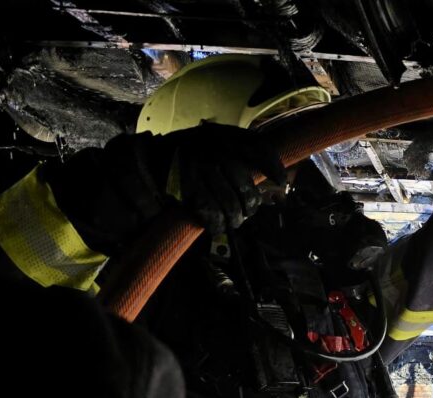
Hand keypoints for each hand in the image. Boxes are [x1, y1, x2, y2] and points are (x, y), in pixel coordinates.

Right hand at [158, 124, 287, 232]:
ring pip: (231, 205)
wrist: (151, 157)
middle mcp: (213, 151)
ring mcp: (200, 171)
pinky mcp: (187, 190)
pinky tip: (217, 225)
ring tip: (235, 219)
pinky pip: (210, 215)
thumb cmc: (190, 149)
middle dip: (251, 204)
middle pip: (246, 187)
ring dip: (236, 218)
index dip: (274, 168)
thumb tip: (273, 173)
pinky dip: (217, 225)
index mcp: (223, 136)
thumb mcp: (215, 136)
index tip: (281, 182)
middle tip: (248, 210)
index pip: (259, 150)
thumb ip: (242, 146)